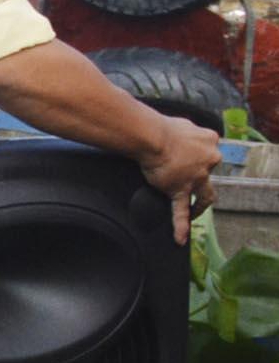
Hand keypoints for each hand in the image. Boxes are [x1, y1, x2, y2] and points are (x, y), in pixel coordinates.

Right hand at [139, 113, 223, 242]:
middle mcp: (209, 159)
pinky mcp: (180, 189)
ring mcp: (196, 177)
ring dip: (202, 205)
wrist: (152, 136)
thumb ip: (186, 132)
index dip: (199, 155)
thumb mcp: (181, 123)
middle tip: (184, 179)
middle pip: (208, 173)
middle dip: (199, 177)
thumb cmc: (160, 127)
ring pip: (205, 195)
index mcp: (211, 141)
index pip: (210, 151)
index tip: (189, 157)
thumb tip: (178, 135)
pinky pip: (180, 210)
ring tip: (196, 213)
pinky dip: (181, 226)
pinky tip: (180, 239)